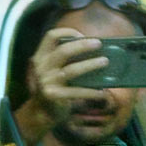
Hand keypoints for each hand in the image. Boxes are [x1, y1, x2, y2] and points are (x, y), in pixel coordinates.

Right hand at [17, 28, 109, 144]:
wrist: (41, 113)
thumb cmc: (54, 87)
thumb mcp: (54, 70)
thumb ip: (66, 60)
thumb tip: (95, 50)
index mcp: (40, 57)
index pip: (51, 36)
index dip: (67, 32)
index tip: (82, 35)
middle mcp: (41, 68)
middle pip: (63, 51)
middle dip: (82, 45)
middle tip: (98, 44)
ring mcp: (46, 82)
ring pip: (71, 70)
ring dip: (90, 65)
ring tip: (105, 62)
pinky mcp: (53, 96)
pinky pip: (76, 92)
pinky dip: (91, 92)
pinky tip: (102, 92)